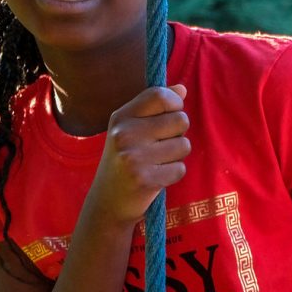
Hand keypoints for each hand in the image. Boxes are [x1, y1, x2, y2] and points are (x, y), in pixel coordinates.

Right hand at [84, 85, 191, 227]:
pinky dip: (174, 174)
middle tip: (161, 146)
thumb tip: (182, 89)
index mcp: (121, 117)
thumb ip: (156, 107)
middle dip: (179, 133)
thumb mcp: (132, 129)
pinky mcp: (145, 179)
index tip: (171, 114)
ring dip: (177, 156)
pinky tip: (157, 177)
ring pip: (184, 145)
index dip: (175, 103)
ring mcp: (133, 157)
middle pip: (180, 120)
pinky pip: (180, 169)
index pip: (159, 95)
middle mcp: (124, 134)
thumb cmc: (126, 160)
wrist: (108, 202)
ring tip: (157, 162)